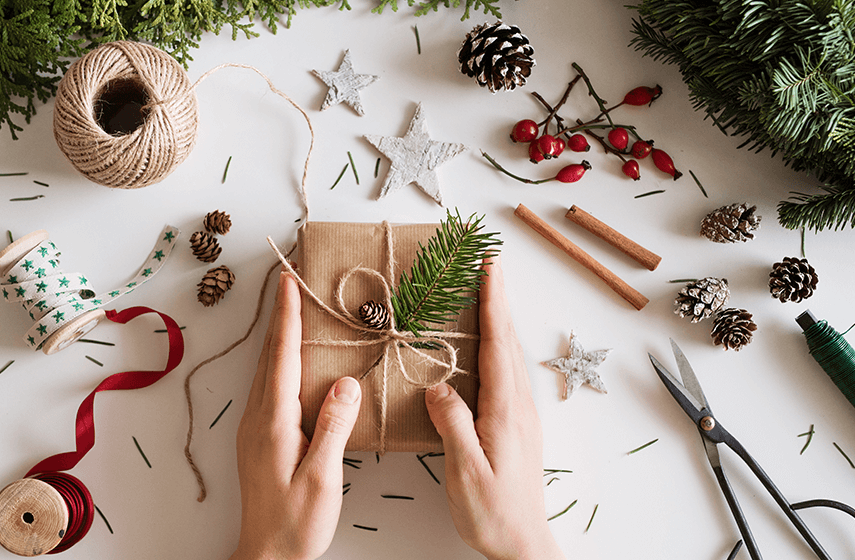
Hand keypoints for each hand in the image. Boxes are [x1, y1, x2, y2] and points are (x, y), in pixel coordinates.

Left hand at [231, 270, 361, 559]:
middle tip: (288, 277)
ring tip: (290, 304)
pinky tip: (290, 355)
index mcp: (274, 423)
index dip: (289, 318)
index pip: (283, 358)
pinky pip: (268, 383)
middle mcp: (258, 417)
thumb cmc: (296, 522)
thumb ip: (333, 428)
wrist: (267, 554)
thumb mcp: (322, 477)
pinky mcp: (259, 435)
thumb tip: (345, 382)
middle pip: (270, 354)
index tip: (289, 282)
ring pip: (266, 367)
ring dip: (278, 332)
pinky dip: (279, 357)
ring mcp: (255, 425)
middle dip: (280, 313)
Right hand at [425, 258, 565, 559]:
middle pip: (508, 342)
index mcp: (505, 411)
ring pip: (509, 356)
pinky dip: (498, 346)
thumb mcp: (466, 470)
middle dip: (498, 300)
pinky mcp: (516, 425)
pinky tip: (486, 346)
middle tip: (488, 265)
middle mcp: (518, 406)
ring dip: (499, 320)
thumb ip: (454, 424)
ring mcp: (520, 415)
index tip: (490, 268)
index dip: (493, 304)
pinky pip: (506, 373)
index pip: (499, 345)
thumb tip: (439, 385)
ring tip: (486, 294)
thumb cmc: (494, 512)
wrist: (523, 542)